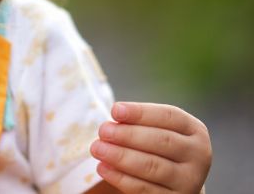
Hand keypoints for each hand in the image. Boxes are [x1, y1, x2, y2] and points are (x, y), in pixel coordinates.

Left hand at [90, 102, 211, 192]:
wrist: (171, 182)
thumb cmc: (156, 147)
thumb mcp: (154, 130)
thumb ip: (139, 123)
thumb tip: (115, 119)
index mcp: (195, 131)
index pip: (169, 116)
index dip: (141, 112)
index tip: (115, 110)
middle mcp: (198, 155)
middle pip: (162, 141)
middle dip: (129, 135)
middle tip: (103, 131)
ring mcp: (190, 180)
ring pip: (153, 166)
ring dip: (121, 156)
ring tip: (97, 148)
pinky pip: (144, 189)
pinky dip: (120, 178)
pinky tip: (103, 168)